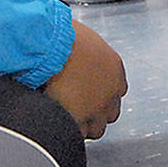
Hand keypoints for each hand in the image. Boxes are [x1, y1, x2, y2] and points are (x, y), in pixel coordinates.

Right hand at [42, 20, 126, 139]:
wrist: (50, 45)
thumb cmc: (61, 33)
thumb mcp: (82, 37)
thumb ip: (86, 52)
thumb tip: (75, 52)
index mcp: (114, 68)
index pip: (116, 90)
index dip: (101, 94)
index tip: (89, 93)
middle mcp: (111, 90)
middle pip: (110, 112)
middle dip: (96, 112)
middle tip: (78, 107)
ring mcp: (97, 107)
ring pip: (96, 128)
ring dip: (84, 124)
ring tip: (66, 117)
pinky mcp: (80, 119)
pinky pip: (77, 133)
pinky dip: (69, 129)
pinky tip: (57, 121)